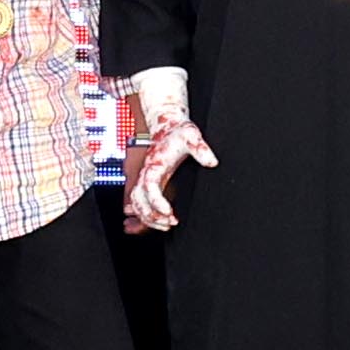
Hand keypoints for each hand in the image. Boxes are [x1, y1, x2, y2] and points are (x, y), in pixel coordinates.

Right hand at [118, 97, 214, 232]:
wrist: (167, 125)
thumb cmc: (178, 131)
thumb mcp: (191, 135)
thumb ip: (201, 148)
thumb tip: (212, 162)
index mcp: (154, 164)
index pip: (149, 186)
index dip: (156, 202)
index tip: (169, 213)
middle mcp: (146, 173)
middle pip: (138, 200)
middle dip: (151, 215)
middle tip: (170, 223)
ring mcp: (146, 179)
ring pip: (137, 204)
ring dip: (148, 218)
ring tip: (167, 225)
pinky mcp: (149, 182)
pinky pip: (141, 202)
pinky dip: (145, 215)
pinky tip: (159, 221)